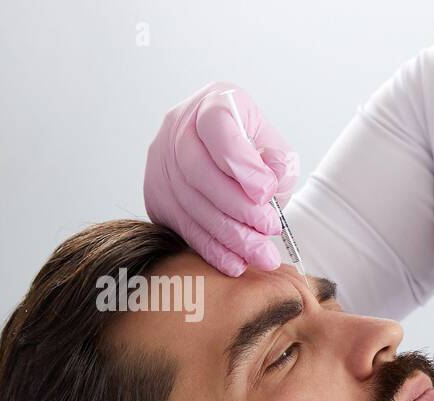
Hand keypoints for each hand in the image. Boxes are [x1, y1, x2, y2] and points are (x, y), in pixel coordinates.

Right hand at [144, 82, 298, 276]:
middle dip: (238, 207)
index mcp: (213, 104)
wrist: (227, 159)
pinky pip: (180, 225)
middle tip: (269, 229)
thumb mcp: (275, 147)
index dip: (240, 162)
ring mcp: (161, 161)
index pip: (217, 125)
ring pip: (189, 202)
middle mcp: (178, 127)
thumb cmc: (256, 151)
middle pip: (198, 170)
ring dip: (229, 234)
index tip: (266, 192)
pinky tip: (235, 263)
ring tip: (262, 254)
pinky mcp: (156, 194)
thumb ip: (278, 161)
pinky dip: (210, 248)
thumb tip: (271, 180)